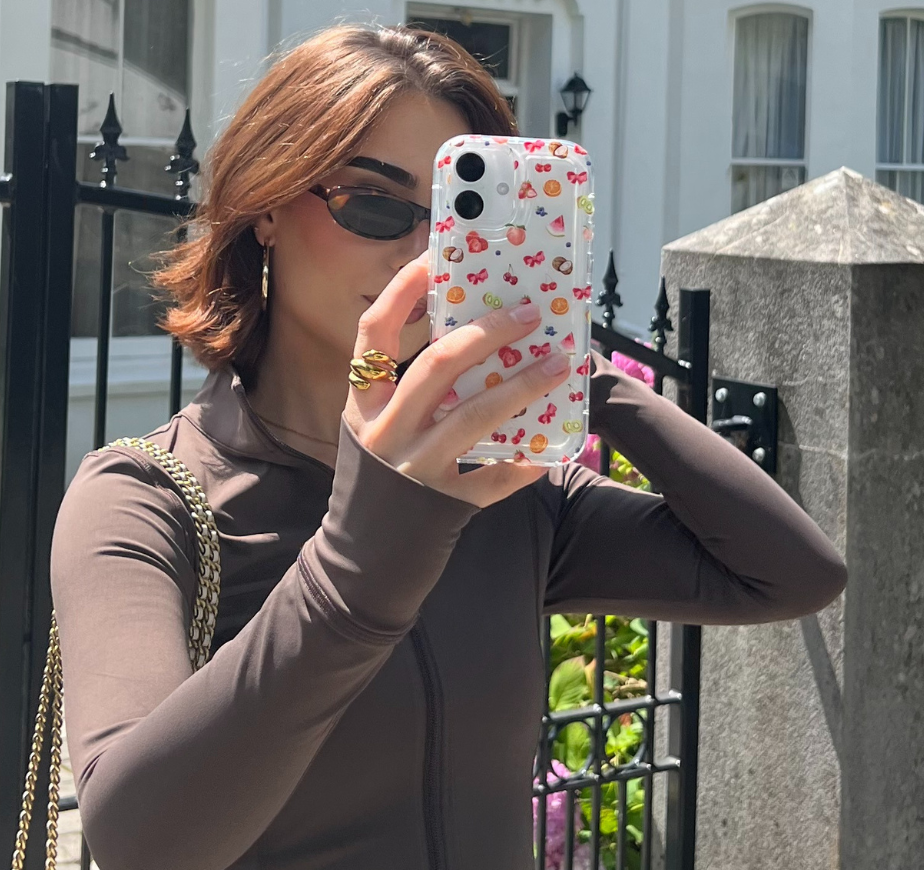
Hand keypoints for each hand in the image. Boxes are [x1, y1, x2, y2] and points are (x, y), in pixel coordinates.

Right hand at [343, 250, 571, 506]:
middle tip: (528, 315)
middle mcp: (386, 430)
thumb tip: (477, 343)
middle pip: (437, 366)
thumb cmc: (377, 480)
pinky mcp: (444, 502)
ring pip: (475, 416)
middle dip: (487, 334)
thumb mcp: (375, 429)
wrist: (364, 555)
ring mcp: (415, 467)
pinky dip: (525, 461)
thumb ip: (410, 393)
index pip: (374, 332)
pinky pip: (495, 477)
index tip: (435, 260)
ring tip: (560, 364)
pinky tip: (552, 449)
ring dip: (523, 386)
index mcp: (363, 403)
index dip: (402, 292)